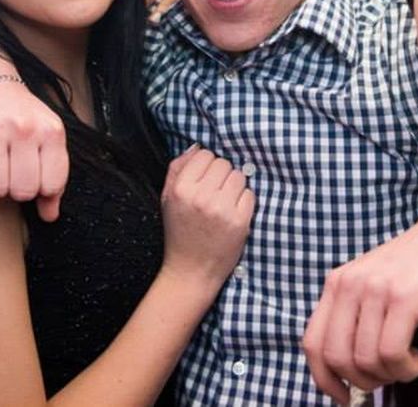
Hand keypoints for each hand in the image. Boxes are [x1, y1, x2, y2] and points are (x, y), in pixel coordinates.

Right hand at [0, 43, 68, 220]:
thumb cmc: (19, 113)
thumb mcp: (45, 135)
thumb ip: (54, 175)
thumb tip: (50, 216)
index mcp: (50, 130)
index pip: (51, 185)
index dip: (40, 189)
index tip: (32, 176)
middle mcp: (24, 129)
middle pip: (23, 191)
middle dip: (15, 189)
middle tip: (9, 170)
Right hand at [160, 147, 254, 286]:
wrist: (190, 271)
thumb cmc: (179, 233)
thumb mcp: (167, 199)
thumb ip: (177, 169)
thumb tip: (196, 146)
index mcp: (180, 189)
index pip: (205, 155)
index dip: (206, 166)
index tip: (204, 180)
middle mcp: (200, 196)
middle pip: (224, 164)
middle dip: (221, 176)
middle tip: (214, 194)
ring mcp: (221, 209)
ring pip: (239, 176)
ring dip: (234, 187)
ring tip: (224, 203)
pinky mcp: (239, 221)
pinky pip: (250, 194)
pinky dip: (244, 202)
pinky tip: (233, 213)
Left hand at [302, 191, 417, 403]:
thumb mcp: (376, 283)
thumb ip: (356, 314)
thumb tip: (347, 369)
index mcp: (337, 282)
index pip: (312, 343)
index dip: (323, 379)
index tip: (343, 397)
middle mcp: (349, 284)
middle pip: (336, 358)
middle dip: (362, 382)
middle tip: (388, 377)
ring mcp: (375, 289)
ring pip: (365, 361)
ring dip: (391, 376)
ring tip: (410, 364)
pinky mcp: (403, 298)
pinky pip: (391, 353)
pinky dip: (407, 369)